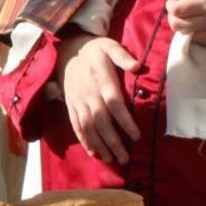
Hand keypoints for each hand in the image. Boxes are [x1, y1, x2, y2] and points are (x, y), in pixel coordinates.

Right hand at [57, 35, 141, 164]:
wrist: (67, 51)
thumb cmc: (94, 51)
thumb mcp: (109, 46)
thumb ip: (123, 56)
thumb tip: (138, 66)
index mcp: (101, 80)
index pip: (114, 103)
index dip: (125, 121)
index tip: (136, 136)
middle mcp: (88, 93)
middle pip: (101, 121)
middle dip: (113, 141)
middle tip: (125, 158)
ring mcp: (77, 101)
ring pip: (88, 127)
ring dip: (100, 145)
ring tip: (112, 160)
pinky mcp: (71, 106)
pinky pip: (76, 125)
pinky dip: (84, 140)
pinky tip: (94, 153)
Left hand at [166, 0, 205, 48]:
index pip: (177, 10)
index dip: (170, 4)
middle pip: (177, 25)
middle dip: (173, 15)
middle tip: (179, 8)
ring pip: (186, 34)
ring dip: (183, 24)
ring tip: (191, 15)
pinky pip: (198, 40)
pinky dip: (195, 32)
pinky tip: (202, 23)